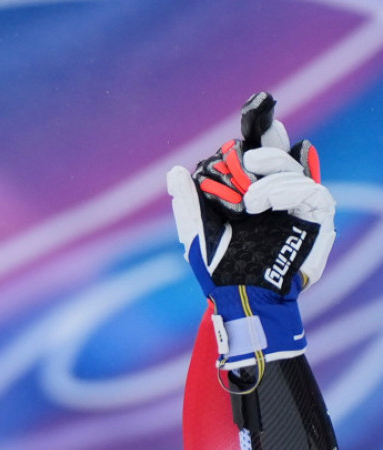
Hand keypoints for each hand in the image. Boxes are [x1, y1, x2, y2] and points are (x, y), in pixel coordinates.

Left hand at [167, 92, 335, 372]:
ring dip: (270, 176)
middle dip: (270, 139)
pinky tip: (266, 202)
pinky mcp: (317, 219)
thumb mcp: (197, 234)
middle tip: (248, 150)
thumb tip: (175, 171)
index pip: (257, 155)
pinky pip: (312, 190)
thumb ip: (188, 203)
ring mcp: (297, 206)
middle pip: (282, 151)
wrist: (240, 298)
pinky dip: (288, 190)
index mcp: (249, 192)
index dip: (259, 131)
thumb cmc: (218, 271)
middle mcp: (276, 194)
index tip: (256, 107)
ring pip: (295, 168)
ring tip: (248, 201)